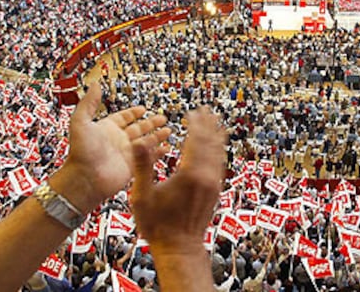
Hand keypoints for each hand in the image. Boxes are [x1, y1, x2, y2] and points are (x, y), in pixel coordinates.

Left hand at [53, 82, 170, 211]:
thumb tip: (93, 84)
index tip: (142, 108)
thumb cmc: (80, 152)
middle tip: (162, 117)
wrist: (85, 178)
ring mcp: (127, 153)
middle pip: (139, 128)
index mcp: (107, 128)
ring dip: (157, 135)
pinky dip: (158, 152)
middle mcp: (118, 140)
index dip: (133, 113)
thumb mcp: (81, 121)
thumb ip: (89, 102)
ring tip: (169, 130)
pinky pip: (149, 157)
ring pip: (146, 141)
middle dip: (151, 122)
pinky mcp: (133, 166)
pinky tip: (166, 147)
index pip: (123, 117)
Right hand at [131, 107, 224, 252]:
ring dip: (216, 134)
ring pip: (218, 152)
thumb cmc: (159, 224)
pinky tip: (217, 146)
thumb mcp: (143, 196)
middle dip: (208, 124)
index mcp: (189, 174)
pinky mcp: (215, 191)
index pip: (195, 140)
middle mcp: (205, 176)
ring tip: (215, 121)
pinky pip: (220, 164)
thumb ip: (142, 166)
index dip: (195, 124)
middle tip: (205, 110)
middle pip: (210, 142)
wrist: (180, 248)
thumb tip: (139, 141)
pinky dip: (219, 149)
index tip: (192, 112)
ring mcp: (213, 184)